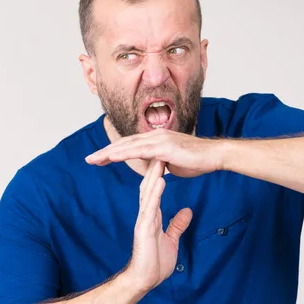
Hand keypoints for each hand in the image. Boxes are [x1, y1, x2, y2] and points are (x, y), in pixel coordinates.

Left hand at [85, 128, 223, 177]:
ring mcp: (159, 139)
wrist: (215, 155)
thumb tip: (157, 168)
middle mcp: (155, 135)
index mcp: (156, 139)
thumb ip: (162, 164)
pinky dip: (123, 153)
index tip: (99, 159)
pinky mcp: (164, 147)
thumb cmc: (198, 161)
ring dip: (109, 153)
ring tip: (94, 160)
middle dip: (105, 152)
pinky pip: (139, 150)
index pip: (130, 144)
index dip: (113, 151)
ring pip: (128, 146)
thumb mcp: (174, 163)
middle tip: (88, 159)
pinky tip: (111, 158)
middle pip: (124, 143)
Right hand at [124, 159, 192, 292]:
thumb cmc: (154, 262)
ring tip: (161, 158)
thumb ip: (177, 224)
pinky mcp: (143, 229)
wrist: (143, 280)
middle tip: (161, 148)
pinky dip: (155, 193)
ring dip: (154, 175)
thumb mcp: (171, 239)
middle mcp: (146, 214)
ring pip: (148, 192)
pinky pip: (150, 208)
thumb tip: (187, 211)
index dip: (159, 172)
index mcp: (151, 215)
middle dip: (154, 167)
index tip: (167, 156)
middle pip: (149, 185)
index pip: (154, 189)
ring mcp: (143, 220)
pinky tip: (160, 181)